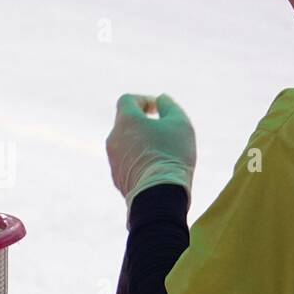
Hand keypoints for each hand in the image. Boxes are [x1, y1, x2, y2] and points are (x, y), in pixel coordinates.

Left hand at [105, 93, 195, 210]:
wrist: (159, 194)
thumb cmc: (172, 155)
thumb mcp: (179, 124)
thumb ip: (170, 106)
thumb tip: (161, 100)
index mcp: (126, 120)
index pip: (128, 100)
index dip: (143, 101)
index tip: (158, 110)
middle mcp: (114, 137)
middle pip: (126, 124)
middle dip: (143, 125)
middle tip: (164, 135)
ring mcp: (113, 160)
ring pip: (126, 145)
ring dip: (141, 146)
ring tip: (163, 157)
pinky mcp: (117, 179)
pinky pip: (128, 164)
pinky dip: (139, 163)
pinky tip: (157, 172)